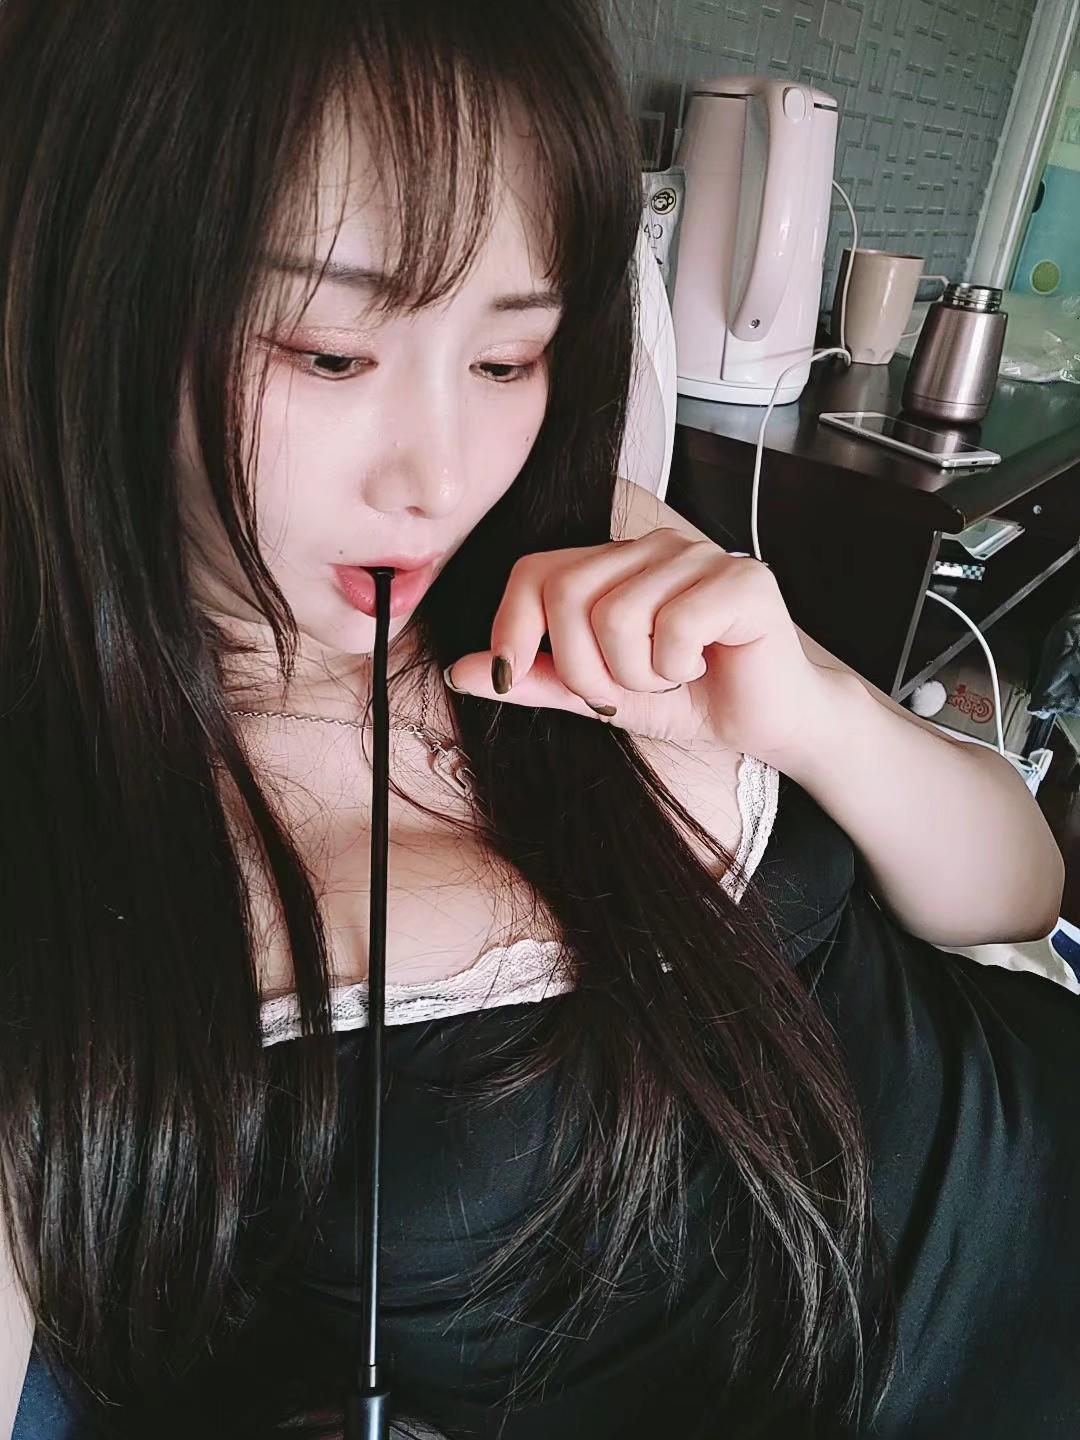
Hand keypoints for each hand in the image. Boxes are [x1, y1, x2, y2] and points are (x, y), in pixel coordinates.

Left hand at [444, 527, 836, 759]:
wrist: (768, 723)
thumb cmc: (687, 700)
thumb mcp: (597, 695)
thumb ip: (534, 680)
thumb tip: (459, 671)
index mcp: (613, 563)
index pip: (534, 571)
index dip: (511, 626)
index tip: (513, 675)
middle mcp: (652, 547)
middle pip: (568, 593)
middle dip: (583, 668)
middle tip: (622, 691)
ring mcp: (699, 555)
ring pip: (619, 615)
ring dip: (638, 674)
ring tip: (671, 676)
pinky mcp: (744, 579)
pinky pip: (676, 624)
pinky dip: (679, 665)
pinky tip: (703, 665)